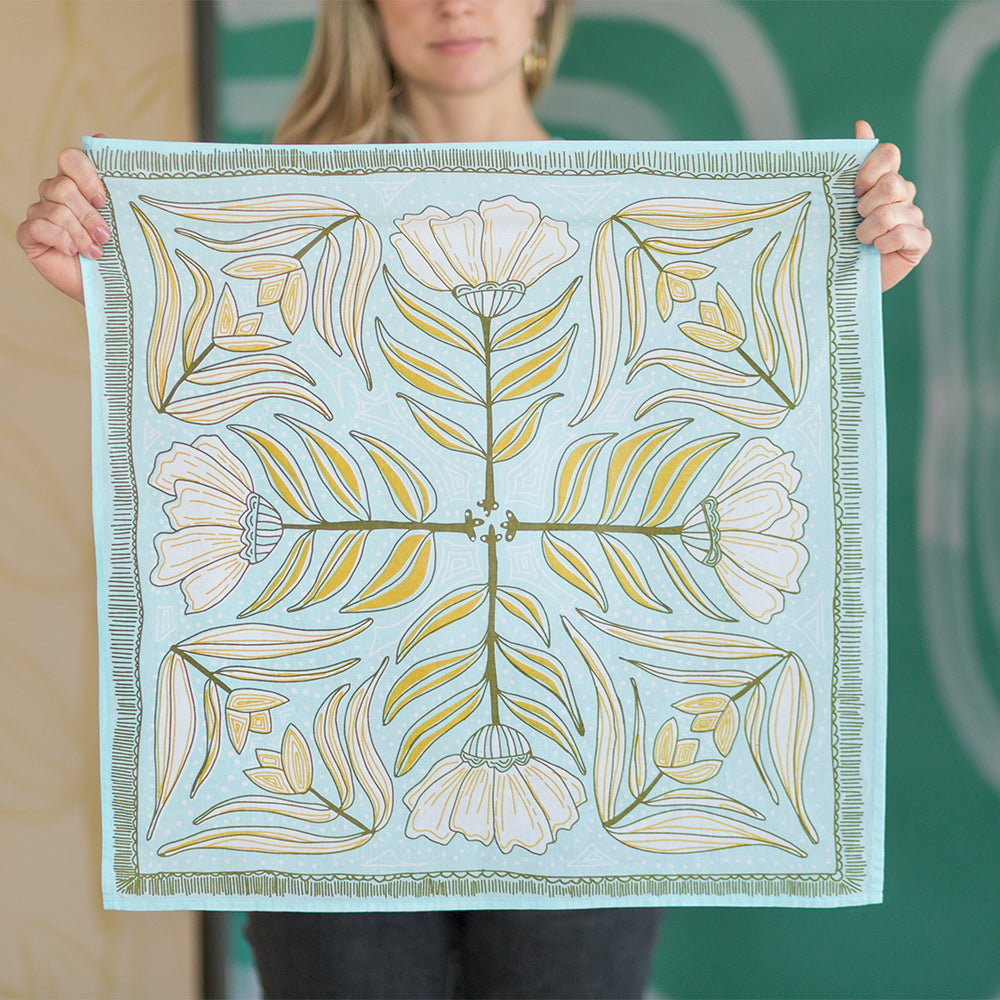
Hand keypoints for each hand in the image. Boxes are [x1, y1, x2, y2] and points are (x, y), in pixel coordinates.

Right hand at [16, 139, 109, 303]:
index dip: (86, 176)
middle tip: (105, 235)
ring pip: (55, 209)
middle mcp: (55, 193)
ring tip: (96, 251)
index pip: (71, 158)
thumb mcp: (126, 218)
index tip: (104, 200)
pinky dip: (61, 241)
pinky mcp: (30, 234)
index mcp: (78, 183)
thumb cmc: (120, 252)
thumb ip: (118, 182)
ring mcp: (40, 212)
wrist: (111, 287)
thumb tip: (103, 139)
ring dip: (79, 233)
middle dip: (88, 215)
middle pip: (62, 186)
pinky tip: (73, 253)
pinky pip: (38, 226)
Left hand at [854, 120, 930, 291]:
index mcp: (885, 180)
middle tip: (855, 219)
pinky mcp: (920, 240)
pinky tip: (876, 251)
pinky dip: (882, 244)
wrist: (845, 276)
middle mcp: (904, 195)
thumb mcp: (840, 202)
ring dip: (867, 230)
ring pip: (891, 213)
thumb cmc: (841, 238)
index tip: (853, 190)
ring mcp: (914, 217)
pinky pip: (902, 234)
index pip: (888, 154)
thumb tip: (862, 124)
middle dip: (865, 205)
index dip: (869, 170)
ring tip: (860, 240)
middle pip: (891, 183)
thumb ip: (851, 165)